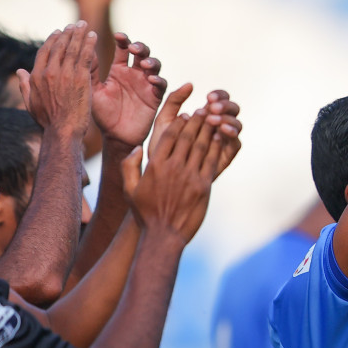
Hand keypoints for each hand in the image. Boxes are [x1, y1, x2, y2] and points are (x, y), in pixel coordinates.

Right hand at [17, 22, 97, 135]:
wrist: (63, 132)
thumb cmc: (47, 122)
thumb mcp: (31, 103)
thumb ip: (25, 85)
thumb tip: (19, 71)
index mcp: (36, 76)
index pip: (45, 52)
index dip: (53, 40)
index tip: (58, 32)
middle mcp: (50, 72)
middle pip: (59, 46)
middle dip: (68, 33)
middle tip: (75, 25)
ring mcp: (66, 74)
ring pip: (73, 48)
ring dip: (79, 35)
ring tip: (84, 25)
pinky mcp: (81, 79)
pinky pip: (86, 57)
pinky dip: (89, 45)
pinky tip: (93, 37)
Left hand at [92, 34, 166, 148]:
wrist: (114, 137)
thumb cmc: (102, 114)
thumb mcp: (93, 90)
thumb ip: (90, 70)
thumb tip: (84, 47)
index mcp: (119, 70)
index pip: (124, 49)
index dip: (124, 40)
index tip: (119, 36)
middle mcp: (134, 74)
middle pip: (142, 53)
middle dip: (140, 47)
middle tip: (133, 48)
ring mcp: (146, 85)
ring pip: (155, 66)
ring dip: (152, 61)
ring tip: (144, 64)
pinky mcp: (155, 98)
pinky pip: (161, 86)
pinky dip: (159, 80)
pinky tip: (152, 80)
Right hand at [122, 98, 237, 242]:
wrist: (164, 235)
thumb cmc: (145, 213)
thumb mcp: (129, 189)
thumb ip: (129, 166)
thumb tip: (138, 148)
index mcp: (156, 165)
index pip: (169, 135)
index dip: (179, 123)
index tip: (185, 116)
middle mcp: (173, 167)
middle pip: (187, 137)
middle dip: (196, 121)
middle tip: (203, 112)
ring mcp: (190, 176)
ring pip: (201, 146)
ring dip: (208, 130)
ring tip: (213, 120)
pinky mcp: (204, 186)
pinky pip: (211, 161)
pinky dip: (215, 148)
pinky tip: (218, 139)